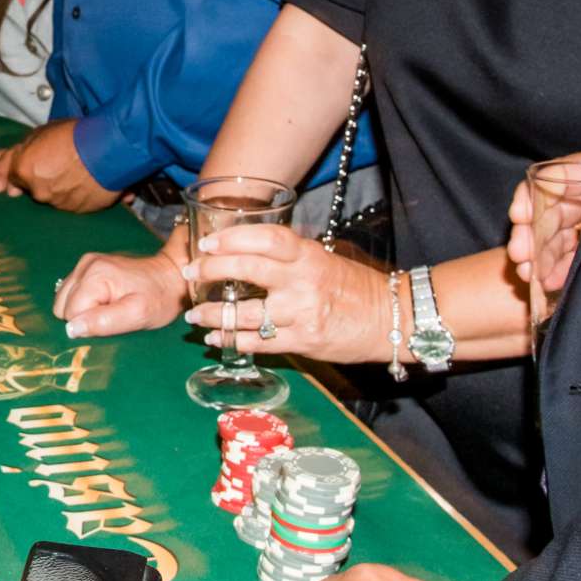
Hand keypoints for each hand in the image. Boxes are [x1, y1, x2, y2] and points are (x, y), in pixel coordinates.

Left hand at [0, 120, 120, 212]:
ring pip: (49, 194)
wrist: (110, 149)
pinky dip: (72, 192)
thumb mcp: (43, 132)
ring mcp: (58, 202)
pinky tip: (81, 181)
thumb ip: (25, 148)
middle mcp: (38, 189)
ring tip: (68, 171)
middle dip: (28, 179)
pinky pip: (70, 200)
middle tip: (28, 176)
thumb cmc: (78, 135)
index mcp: (25, 167)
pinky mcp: (78, 210)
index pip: (6, 172)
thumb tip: (18, 157)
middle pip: (27, 185)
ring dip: (54, 185)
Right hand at [53, 247, 188, 337]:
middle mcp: (85, 265)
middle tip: (112, 314)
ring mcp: (85, 264)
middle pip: (63, 306)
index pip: (70, 313)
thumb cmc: (159, 298)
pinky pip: (71, 293)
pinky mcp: (88, 267)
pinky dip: (84, 302)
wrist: (171, 276)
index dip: (90, 324)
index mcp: (95, 275)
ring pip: (64, 300)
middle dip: (84, 317)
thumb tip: (71, 329)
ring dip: (83, 310)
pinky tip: (105, 300)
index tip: (114, 319)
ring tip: (110, 307)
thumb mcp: (137, 315)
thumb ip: (103, 322)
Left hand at [182, 223, 388, 363]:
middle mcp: (302, 281)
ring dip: (213, 315)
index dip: (232, 238)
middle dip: (211, 271)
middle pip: (248, 270)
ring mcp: (302, 313)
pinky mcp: (303, 342)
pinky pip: (259, 343)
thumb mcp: (323, 260)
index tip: (206, 242)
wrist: (390, 320)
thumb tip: (246, 250)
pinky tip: (216, 338)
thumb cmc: (354, 287)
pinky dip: (233, 341)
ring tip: (194, 315)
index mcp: (308, 255)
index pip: (266, 239)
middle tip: (190, 275)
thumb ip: (289, 257)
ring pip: (245, 314)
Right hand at [504, 146, 580, 321]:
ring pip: (558, 233)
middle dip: (532, 233)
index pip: (560, 174)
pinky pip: (573, 252)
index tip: (520, 215)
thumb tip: (556, 193)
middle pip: (553, 207)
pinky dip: (558, 266)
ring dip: (540, 253)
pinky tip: (548, 282)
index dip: (533, 194)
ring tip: (528, 273)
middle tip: (521, 256)